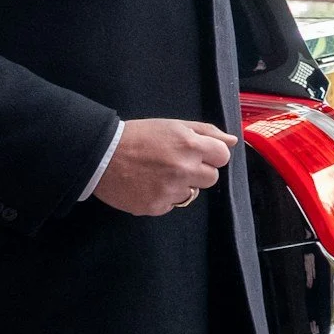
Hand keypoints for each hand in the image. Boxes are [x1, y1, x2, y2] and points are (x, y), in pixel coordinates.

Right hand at [92, 118, 233, 215]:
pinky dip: (163, 197)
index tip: (198, 153)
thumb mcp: (174, 125)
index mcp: (191, 146)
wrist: (100, 155)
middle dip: (199, 171)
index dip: (212, 154)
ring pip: (192, 193)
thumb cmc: (139, 136)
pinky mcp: (155, 207)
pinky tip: (148, 185)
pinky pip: (171, 205)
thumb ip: (207, 132)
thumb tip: (232, 141)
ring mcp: (170, 191)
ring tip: (159, 174)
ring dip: (181, 185)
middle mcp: (184, 170)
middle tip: (176, 164)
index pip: (224, 157)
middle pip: (211, 178)